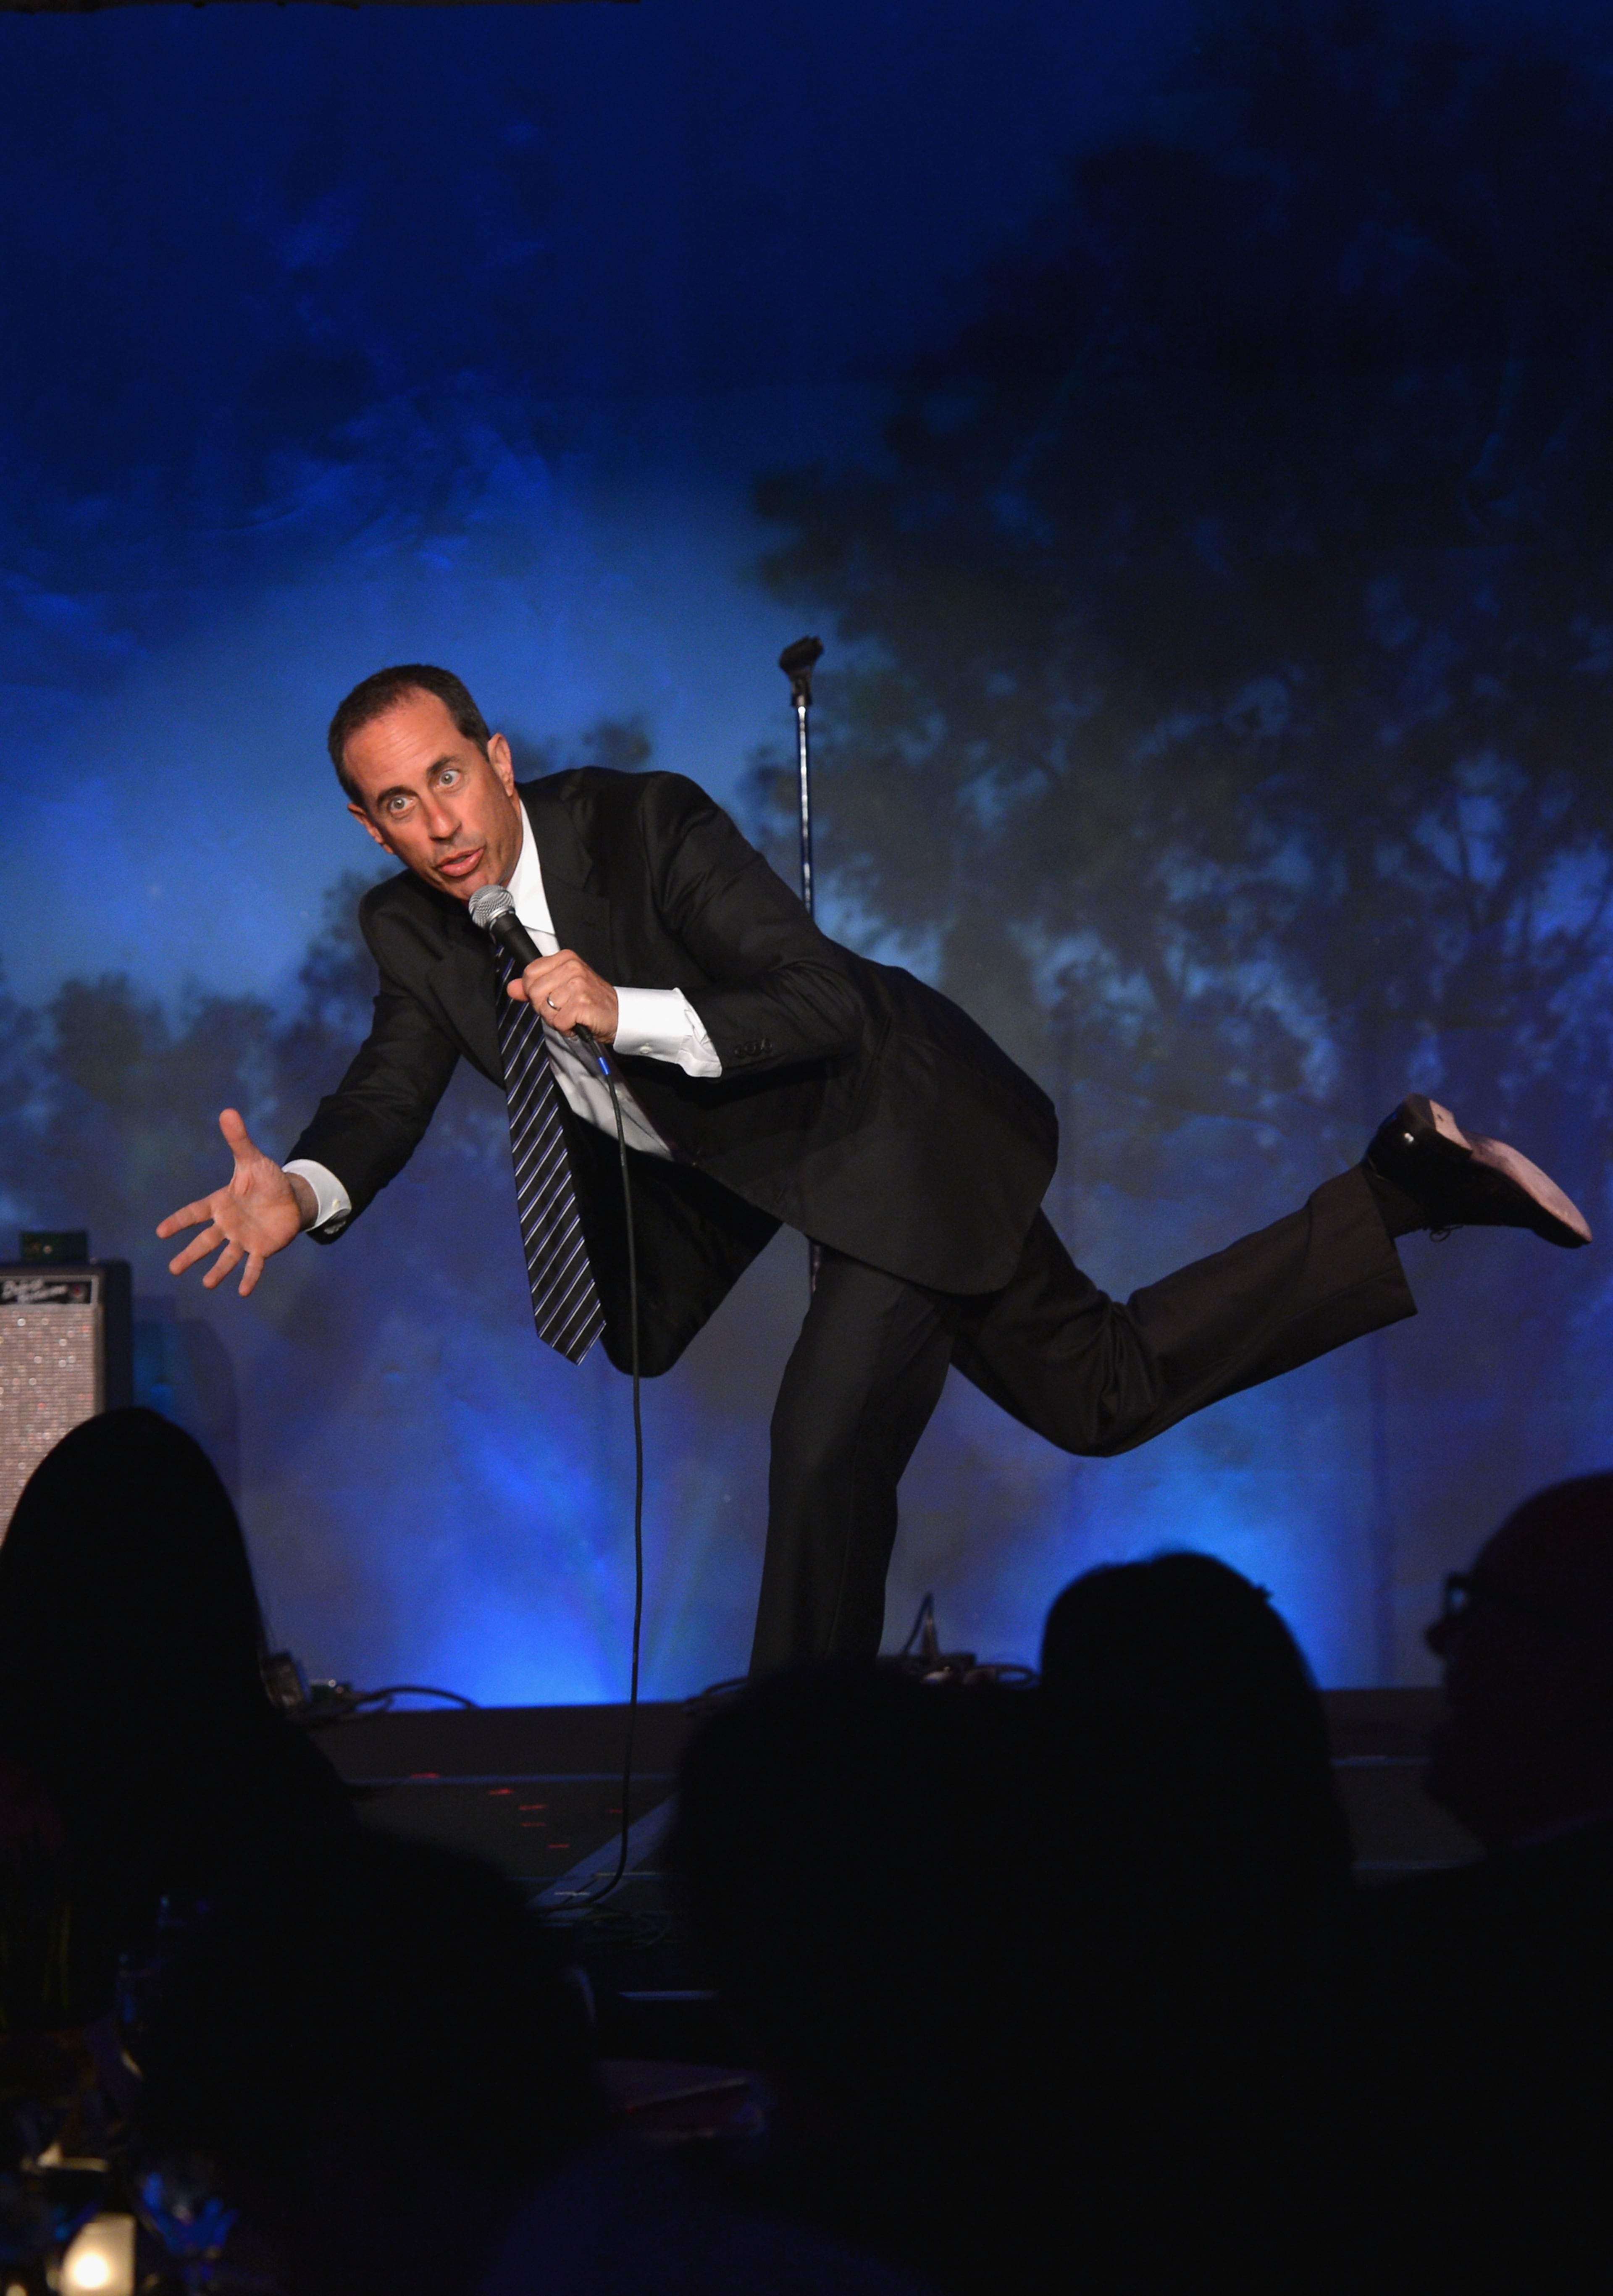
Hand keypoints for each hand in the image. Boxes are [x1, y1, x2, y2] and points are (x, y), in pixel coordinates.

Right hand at [156, 1108, 312, 1296]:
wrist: (290, 1196)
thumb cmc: (266, 1179)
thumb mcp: (252, 1159)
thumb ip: (238, 1140)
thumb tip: (228, 1111)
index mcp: (221, 1204)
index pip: (194, 1212)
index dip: (178, 1221)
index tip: (160, 1231)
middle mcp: (228, 1224)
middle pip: (205, 1241)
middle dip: (190, 1254)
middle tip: (173, 1269)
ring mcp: (243, 1238)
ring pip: (226, 1256)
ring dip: (217, 1271)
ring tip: (206, 1284)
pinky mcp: (262, 1248)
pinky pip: (253, 1264)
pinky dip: (249, 1277)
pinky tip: (243, 1292)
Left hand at [509, 949, 618, 1041]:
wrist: (619, 1015)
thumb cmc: (591, 1001)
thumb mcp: (561, 987)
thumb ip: (533, 987)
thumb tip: (512, 988)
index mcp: (566, 958)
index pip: (529, 973)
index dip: (534, 992)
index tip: (552, 996)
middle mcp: (572, 967)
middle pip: (534, 992)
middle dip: (544, 1007)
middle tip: (563, 1008)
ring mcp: (578, 984)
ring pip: (545, 1008)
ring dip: (556, 1019)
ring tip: (572, 1015)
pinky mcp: (582, 1003)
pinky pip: (558, 1021)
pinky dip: (566, 1028)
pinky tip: (577, 1022)